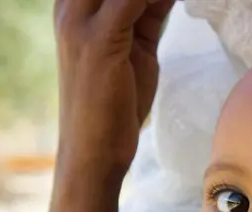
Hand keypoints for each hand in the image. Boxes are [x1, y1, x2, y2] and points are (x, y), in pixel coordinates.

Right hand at [41, 0, 175, 211]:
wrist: (92, 155)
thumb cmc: (113, 105)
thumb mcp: (133, 45)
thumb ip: (148, 9)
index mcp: (73, 3)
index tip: (166, 0)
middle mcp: (70, 5)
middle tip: (169, 3)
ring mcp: (79, 20)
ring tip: (176, 3)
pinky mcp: (99, 41)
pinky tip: (180, 0)